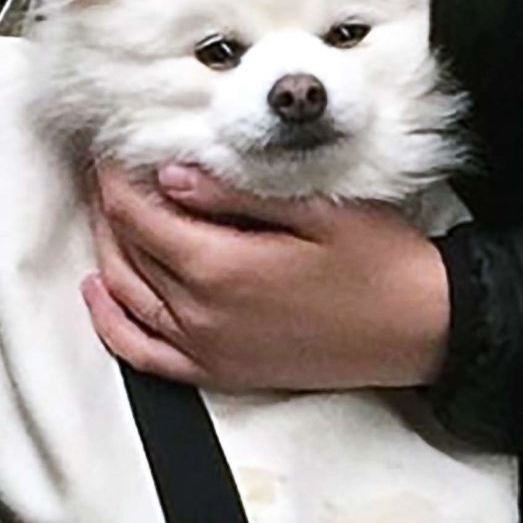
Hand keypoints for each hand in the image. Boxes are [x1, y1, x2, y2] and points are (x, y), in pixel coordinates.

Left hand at [83, 164, 449, 391]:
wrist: (421, 330)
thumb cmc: (380, 264)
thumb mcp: (315, 211)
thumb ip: (234, 194)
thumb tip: (171, 175)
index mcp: (222, 268)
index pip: (139, 215)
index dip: (116, 178)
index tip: (112, 150)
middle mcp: (202, 316)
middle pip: (126, 252)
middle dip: (109, 206)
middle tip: (107, 171)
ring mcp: (209, 350)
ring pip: (127, 296)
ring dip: (107, 251)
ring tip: (106, 213)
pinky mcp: (222, 372)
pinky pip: (146, 354)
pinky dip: (113, 325)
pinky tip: (101, 296)